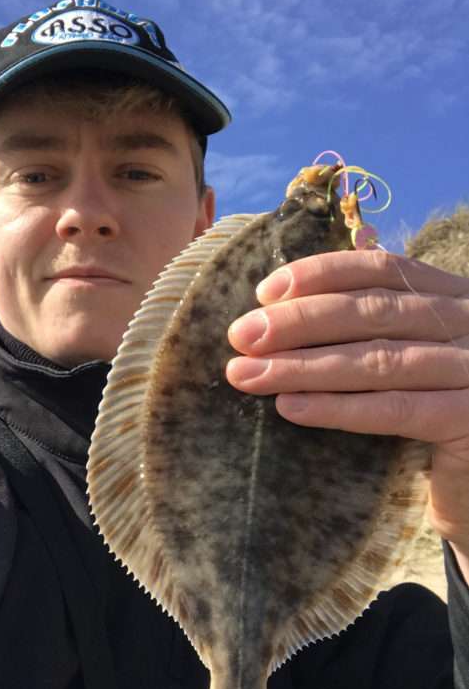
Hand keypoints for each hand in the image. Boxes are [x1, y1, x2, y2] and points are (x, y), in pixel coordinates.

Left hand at [225, 247, 468, 563]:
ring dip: (304, 367)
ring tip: (248, 374)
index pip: (383, 270)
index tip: (263, 292)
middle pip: (373, 311)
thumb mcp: (409, 357)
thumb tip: (282, 298)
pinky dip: (339, 408)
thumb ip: (370, 323)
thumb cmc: (435, 419)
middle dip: (298, 322)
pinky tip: (291, 408)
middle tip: (240, 336)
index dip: (320, 275)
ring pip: (378, 360)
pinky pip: (396, 410)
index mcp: (456, 297)